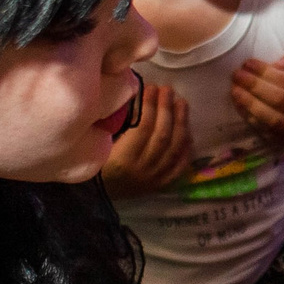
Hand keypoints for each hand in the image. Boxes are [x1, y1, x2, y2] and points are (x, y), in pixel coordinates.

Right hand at [100, 82, 192, 197]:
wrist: (100, 195)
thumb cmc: (96, 164)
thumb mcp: (101, 144)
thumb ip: (119, 126)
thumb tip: (139, 99)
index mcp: (123, 159)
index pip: (143, 128)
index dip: (150, 106)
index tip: (152, 88)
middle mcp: (143, 169)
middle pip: (162, 136)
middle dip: (167, 110)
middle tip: (169, 91)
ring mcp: (155, 177)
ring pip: (175, 148)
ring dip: (181, 123)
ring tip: (181, 103)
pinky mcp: (163, 183)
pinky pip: (180, 165)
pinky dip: (186, 147)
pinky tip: (188, 130)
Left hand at [232, 55, 283, 147]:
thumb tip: (272, 66)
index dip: (267, 72)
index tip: (248, 63)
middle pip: (280, 100)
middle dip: (255, 86)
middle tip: (237, 74)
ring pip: (272, 119)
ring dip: (250, 104)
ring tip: (235, 90)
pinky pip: (265, 131)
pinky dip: (250, 117)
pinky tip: (239, 104)